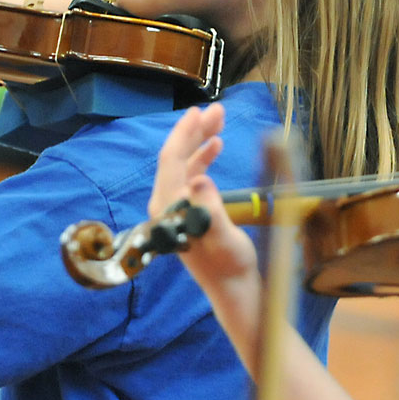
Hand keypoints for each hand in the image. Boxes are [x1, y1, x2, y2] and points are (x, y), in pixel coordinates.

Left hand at [151, 104, 258, 287]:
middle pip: (175, 159)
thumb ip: (209, 208)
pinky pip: (190, 177)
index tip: (199, 111)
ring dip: (200, 142)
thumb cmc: (230, 266)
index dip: (184, 134)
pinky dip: (202, 159)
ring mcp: (175, 209)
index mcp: (168, 209)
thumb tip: (199, 178)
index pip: (171, 161)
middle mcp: (166, 206)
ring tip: (219, 122)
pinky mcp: (186, 212)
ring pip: (184, 165)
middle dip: (194, 132)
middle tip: (216, 110)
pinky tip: (215, 147)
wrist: (233, 289)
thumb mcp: (223, 237)